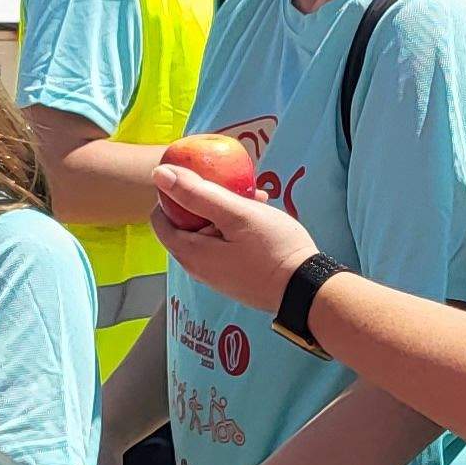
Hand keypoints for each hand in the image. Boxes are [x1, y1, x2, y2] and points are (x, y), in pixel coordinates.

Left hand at [148, 168, 321, 311]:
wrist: (306, 290)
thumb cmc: (272, 249)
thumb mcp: (236, 214)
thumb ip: (197, 194)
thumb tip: (159, 174)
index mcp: (189, 252)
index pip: (160, 218)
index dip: (172, 194)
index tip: (197, 179)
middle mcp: (196, 268)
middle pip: (185, 226)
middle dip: (204, 200)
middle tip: (233, 186)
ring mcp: (216, 276)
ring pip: (208, 234)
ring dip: (224, 213)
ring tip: (255, 200)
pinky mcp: (234, 279)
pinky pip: (223, 247)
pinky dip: (234, 229)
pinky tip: (259, 219)